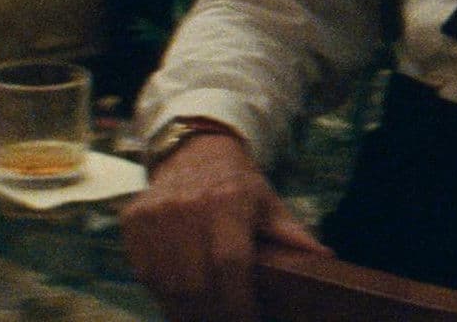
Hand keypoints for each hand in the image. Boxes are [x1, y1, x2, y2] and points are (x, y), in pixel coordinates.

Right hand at [121, 132, 326, 321]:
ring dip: (186, 312)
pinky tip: (181, 302)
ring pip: (167, 285)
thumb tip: (324, 259)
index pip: (230, 265)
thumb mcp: (268, 204)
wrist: (194, 151)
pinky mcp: (132, 222)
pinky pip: (144, 274)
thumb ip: (291, 235)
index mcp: (226, 202)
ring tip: (205, 317)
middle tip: (229, 321)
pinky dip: (163, 295)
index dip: (238, 303)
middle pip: (196, 283)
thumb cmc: (237, 185)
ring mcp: (155, 215)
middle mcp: (186, 207)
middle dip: (213, 315)